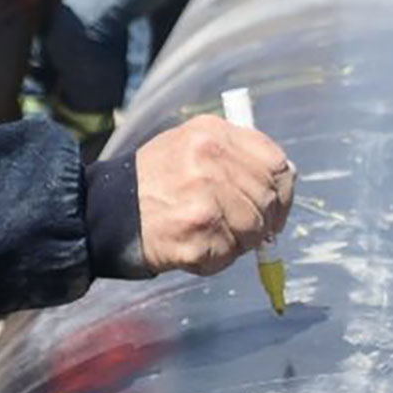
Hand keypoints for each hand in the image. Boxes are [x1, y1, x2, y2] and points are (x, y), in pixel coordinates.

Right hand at [133, 115, 295, 275]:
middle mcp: (210, 162)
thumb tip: (285, 177)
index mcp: (212, 134)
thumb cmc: (153, 180)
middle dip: (263, 219)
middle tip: (243, 228)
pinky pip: (230, 254)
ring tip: (211, 235)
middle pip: (269, 200)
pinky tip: (195, 246)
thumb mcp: (190, 144)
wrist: (107, 211)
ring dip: (239, 241)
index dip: (283, 189)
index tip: (275, 204)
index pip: (277, 164)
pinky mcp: (196, 237)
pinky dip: (218, 258)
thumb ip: (235, 154)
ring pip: (254, 230)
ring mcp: (204, 201)